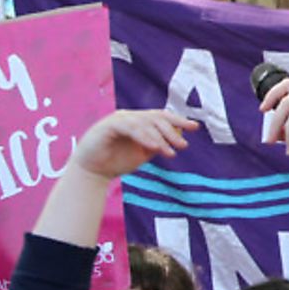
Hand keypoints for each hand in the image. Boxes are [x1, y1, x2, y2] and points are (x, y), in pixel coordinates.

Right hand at [71, 110, 198, 180]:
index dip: (179, 120)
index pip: (161, 116)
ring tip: (170, 152)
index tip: (195, 127)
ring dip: (160, 137)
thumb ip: (159, 144)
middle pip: (156, 117)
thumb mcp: (143, 153)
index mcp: (139, 121)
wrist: (93, 173)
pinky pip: (130, 127)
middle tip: (182, 146)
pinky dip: (144, 136)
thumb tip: (180, 137)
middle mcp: (130, 117)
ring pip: (145, 122)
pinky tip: (154, 147)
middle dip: (172, 131)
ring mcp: (118, 119)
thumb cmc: (116, 162)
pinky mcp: (108, 125)